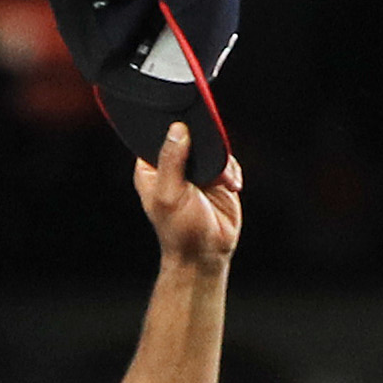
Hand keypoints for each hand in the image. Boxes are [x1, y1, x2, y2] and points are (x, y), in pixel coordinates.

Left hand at [134, 122, 242, 272]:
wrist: (207, 253)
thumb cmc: (181, 230)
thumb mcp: (170, 194)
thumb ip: (171, 161)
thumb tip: (177, 129)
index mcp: (151, 168)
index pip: (157, 136)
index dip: (171, 129)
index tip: (186, 128)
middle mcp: (173, 166)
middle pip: (188, 136)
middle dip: (203, 144)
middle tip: (209, 161)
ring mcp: (196, 170)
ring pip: (210, 145)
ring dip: (221, 161)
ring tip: (221, 181)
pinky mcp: (217, 176)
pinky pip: (227, 159)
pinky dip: (232, 170)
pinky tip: (230, 186)